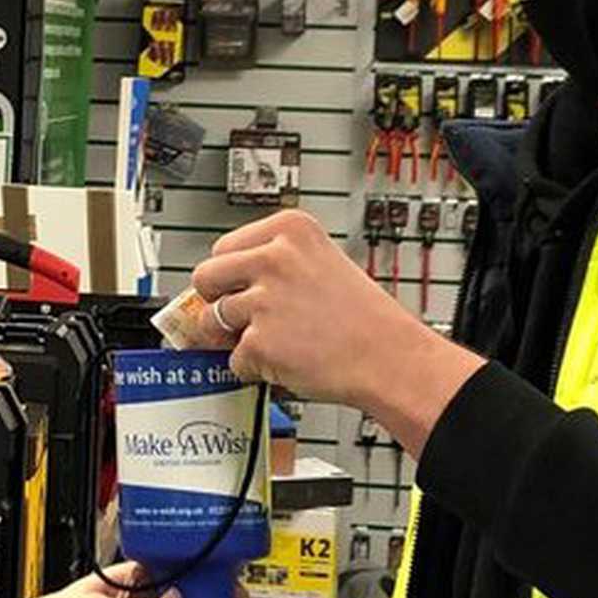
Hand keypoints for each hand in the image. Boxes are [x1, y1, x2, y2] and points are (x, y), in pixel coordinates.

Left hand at [189, 210, 420, 408]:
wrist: (391, 359)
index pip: (224, 246)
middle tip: (241, 317)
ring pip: (212, 320)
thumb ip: (272, 266)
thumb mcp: (320, 264)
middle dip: (215, 300)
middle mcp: (274, 258)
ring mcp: (264, 301)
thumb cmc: (364, 318)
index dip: (230, 274)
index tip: (238, 287)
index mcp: (290, 229)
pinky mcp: (260, 342)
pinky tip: (287, 361)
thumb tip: (223, 286)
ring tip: (275, 340)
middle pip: (205, 276)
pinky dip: (254, 368)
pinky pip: (233, 359)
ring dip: (234, 338)